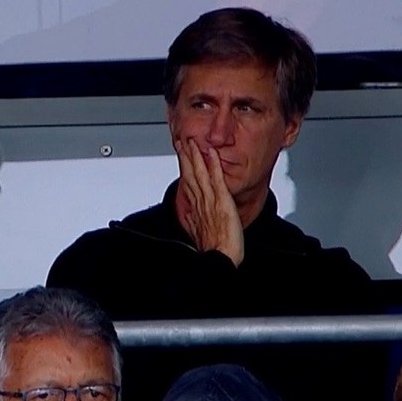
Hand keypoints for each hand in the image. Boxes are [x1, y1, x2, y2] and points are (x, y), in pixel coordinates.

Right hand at [175, 139, 243, 265]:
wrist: (220, 258)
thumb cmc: (214, 251)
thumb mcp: (199, 235)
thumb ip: (192, 222)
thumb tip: (186, 217)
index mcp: (195, 210)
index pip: (187, 184)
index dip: (183, 169)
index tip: (180, 156)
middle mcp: (200, 202)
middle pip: (190, 175)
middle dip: (185, 157)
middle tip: (181, 142)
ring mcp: (210, 200)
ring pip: (199, 173)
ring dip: (194, 156)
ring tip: (192, 142)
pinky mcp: (221, 200)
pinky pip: (216, 178)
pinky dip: (212, 164)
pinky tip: (210, 152)